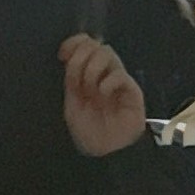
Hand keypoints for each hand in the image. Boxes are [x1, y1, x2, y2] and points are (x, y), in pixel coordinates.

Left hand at [59, 35, 150, 157]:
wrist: (107, 151)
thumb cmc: (89, 130)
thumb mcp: (72, 104)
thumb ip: (70, 80)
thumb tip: (68, 56)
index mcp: (86, 72)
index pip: (83, 43)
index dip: (73, 42)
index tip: (62, 55)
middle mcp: (103, 72)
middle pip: (94, 44)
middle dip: (80, 58)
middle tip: (77, 80)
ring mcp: (118, 79)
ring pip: (107, 53)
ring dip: (93, 69)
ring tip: (90, 89)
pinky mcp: (132, 90)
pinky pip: (120, 74)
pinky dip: (108, 81)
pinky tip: (103, 94)